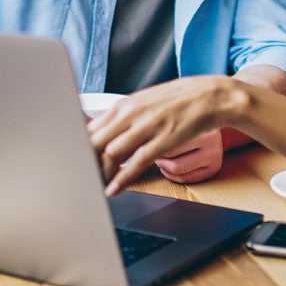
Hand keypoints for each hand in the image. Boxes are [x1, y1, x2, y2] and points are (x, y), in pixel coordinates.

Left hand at [87, 75, 230, 195]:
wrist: (209, 96)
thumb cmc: (177, 101)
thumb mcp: (144, 102)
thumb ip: (124, 117)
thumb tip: (105, 132)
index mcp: (125, 105)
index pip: (91, 128)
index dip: (80, 148)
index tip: (76, 161)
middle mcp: (131, 114)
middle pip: (96, 141)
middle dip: (87, 162)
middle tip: (82, 177)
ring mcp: (146, 126)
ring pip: (112, 152)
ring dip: (101, 172)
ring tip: (96, 185)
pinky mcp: (162, 140)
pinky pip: (136, 163)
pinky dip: (122, 178)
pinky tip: (114, 188)